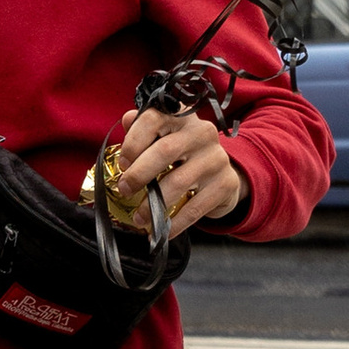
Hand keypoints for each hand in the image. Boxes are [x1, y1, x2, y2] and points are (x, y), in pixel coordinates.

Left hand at [109, 106, 247, 238]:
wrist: (221, 174)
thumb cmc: (182, 155)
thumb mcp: (164, 138)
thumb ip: (143, 130)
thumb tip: (125, 120)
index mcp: (181, 117)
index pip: (154, 118)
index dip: (133, 141)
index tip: (122, 163)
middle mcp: (202, 133)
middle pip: (165, 151)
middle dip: (139, 174)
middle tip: (124, 190)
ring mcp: (216, 158)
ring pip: (178, 181)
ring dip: (153, 204)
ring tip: (139, 218)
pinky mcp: (225, 183)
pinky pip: (195, 207)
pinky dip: (175, 222)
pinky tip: (160, 230)